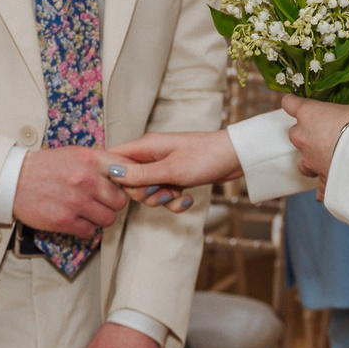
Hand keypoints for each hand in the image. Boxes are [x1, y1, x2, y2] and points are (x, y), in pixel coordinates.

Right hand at [13, 147, 128, 237]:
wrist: (14, 180)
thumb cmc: (45, 167)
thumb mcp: (75, 154)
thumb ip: (100, 162)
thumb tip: (126, 171)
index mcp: (90, 159)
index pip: (127, 170)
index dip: (128, 181)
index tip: (123, 186)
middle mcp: (86, 180)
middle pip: (121, 200)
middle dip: (112, 203)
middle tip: (101, 201)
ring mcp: (76, 201)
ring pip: (108, 219)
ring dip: (100, 217)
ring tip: (88, 211)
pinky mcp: (65, 221)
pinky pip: (90, 231)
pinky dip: (85, 228)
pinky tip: (76, 218)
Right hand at [107, 129, 241, 199]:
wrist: (236, 158)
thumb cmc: (205, 158)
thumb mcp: (171, 170)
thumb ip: (140, 174)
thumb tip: (112, 174)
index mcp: (146, 146)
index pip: (114, 158)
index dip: (115, 176)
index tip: (130, 188)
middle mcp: (152, 155)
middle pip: (130, 180)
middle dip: (144, 193)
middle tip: (161, 192)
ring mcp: (164, 166)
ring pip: (148, 190)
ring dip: (161, 199)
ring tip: (177, 195)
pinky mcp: (175, 176)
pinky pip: (164, 194)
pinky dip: (174, 201)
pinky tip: (187, 200)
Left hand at [281, 93, 348, 194]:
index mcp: (310, 115)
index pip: (289, 103)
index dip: (292, 102)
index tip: (295, 101)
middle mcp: (304, 138)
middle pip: (294, 132)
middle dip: (306, 133)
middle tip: (324, 131)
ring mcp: (309, 161)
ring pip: (302, 161)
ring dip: (311, 159)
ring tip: (328, 157)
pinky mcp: (321, 181)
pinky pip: (319, 187)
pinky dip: (325, 187)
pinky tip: (334, 185)